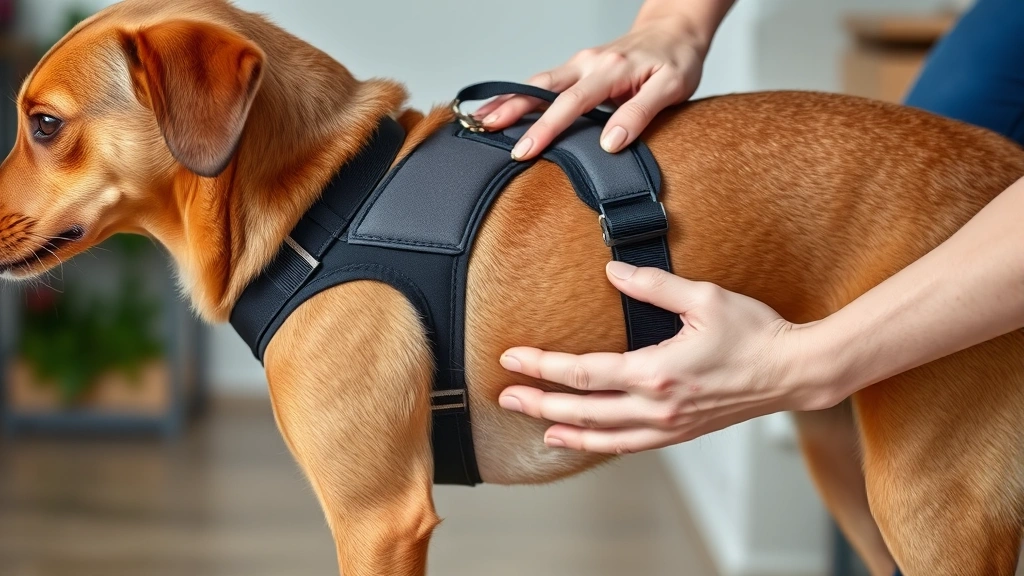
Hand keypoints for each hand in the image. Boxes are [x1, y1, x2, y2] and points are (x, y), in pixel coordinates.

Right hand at [473, 15, 706, 159]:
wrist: (674, 31)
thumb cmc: (676, 60)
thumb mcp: (671, 88)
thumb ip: (640, 113)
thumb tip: (610, 142)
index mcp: (610, 69)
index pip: (571, 103)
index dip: (547, 128)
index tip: (526, 150)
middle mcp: (588, 63)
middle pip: (540, 87)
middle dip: (510, 108)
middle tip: (484, 128)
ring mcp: (580, 64)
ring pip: (536, 82)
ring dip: (508, 100)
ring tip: (481, 120)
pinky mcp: (578, 68)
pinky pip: (544, 82)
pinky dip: (521, 95)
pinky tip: (504, 109)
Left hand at [498, 262, 834, 453]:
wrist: (794, 372)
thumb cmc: (755, 334)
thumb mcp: (703, 298)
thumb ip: (653, 285)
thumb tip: (613, 270)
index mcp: (657, 372)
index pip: (584, 372)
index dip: (542, 366)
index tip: (512, 358)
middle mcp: (658, 406)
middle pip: (582, 410)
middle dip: (538, 401)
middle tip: (505, 394)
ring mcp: (669, 426)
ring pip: (602, 436)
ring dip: (563, 428)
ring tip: (532, 422)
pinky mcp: (680, 433)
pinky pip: (628, 446)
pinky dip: (597, 446)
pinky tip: (579, 439)